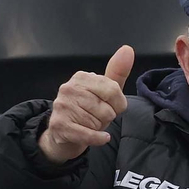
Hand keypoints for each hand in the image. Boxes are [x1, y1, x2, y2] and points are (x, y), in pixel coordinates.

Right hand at [38, 45, 133, 162]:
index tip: (108, 105)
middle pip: (107, 109)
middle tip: (96, 116)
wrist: (65, 133)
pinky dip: (98, 138)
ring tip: (89, 123)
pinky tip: (100, 137)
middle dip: (107, 117)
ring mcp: (62, 106)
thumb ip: (117, 72)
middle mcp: (69, 88)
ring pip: (98, 122)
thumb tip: (127, 49)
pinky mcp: (60, 125)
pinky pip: (89, 134)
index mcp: (82, 77)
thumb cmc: (88, 110)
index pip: (113, 90)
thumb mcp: (104, 90)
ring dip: (99, 127)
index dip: (117, 104)